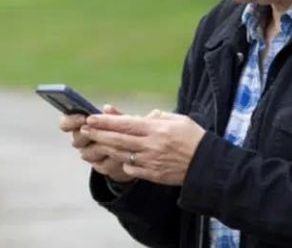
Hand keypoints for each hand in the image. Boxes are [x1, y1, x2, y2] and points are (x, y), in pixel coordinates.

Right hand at [59, 104, 134, 182]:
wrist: (130, 150)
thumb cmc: (121, 128)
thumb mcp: (120, 119)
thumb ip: (113, 114)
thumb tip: (106, 108)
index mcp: (80, 124)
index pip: (65, 123)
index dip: (70, 121)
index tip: (83, 118)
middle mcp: (81, 141)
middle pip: (76, 140)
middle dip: (89, 135)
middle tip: (99, 130)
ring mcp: (89, 154)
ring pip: (88, 154)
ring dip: (102, 147)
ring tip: (115, 142)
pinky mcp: (100, 166)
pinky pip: (102, 165)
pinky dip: (112, 159)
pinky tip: (121, 154)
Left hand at [82, 110, 205, 185]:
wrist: (206, 164)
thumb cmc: (193, 137)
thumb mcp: (176, 119)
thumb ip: (155, 117)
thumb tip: (138, 115)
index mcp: (156, 129)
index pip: (125, 123)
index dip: (106, 121)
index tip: (91, 117)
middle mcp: (150, 146)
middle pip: (118, 140)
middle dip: (99, 134)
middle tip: (84, 129)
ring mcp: (150, 162)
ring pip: (121, 155)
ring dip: (105, 147)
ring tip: (93, 141)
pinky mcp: (152, 175)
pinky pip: (131, 169)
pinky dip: (121, 162)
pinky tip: (114, 156)